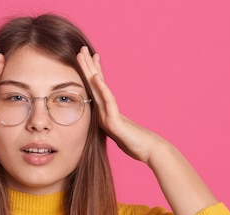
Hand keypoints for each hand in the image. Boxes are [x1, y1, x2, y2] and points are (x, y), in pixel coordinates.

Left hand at [77, 46, 161, 163]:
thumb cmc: (134, 143)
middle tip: (81, 49)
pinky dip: (101, 88)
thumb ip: (110, 126)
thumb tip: (104, 123)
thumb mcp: (116, 133)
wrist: (148, 150)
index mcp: (106, 110)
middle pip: (96, 84)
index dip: (91, 73)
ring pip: (99, 88)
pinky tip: (95, 77)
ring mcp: (111, 112)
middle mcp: (108, 108)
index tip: (84, 59)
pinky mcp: (115, 120)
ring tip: (86, 55)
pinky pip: (107, 101)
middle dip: (88, 66)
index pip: (96, 89)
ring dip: (91, 70)